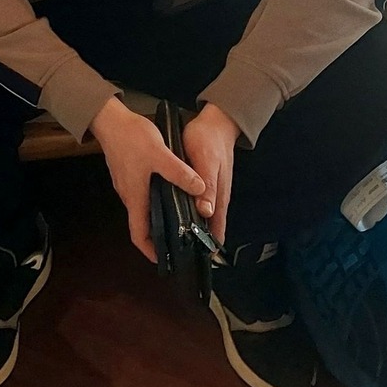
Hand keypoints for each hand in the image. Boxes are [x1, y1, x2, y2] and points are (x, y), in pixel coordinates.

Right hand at [90, 96, 205, 262]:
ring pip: (142, 207)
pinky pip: (141, 193)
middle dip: (159, 235)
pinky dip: (155, 199)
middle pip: (142, 223)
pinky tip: (169, 190)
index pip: (139, 234)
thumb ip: (181, 174)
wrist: (109, 118)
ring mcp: (126, 183)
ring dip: (158, 216)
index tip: (164, 260)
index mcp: (135, 197)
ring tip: (180, 215)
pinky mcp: (127, 172)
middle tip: (181, 238)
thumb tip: (200, 190)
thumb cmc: (132, 138)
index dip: (150, 251)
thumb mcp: (161, 155)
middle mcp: (128, 195)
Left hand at [181, 103, 240, 246]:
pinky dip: (184, 215)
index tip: (190, 263)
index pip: (215, 234)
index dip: (205, 249)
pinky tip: (170, 217)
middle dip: (192, 244)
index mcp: (219, 199)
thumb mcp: (207, 162)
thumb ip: (208, 188)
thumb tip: (206, 213)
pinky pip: (194, 207)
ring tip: (167, 242)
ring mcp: (210, 194)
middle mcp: (216, 201)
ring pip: (199, 220)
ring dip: (187, 230)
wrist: (217, 123)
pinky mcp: (202, 187)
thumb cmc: (211, 142)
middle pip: (206, 230)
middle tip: (171, 256)